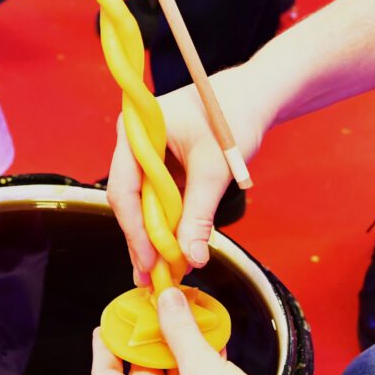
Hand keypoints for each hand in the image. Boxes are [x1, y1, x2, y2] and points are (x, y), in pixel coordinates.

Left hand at [91, 287, 291, 374]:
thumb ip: (179, 329)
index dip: (104, 349)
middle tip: (154, 313)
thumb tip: (166, 300)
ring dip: (175, 351)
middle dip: (148, 342)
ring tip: (185, 321)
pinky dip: (191, 367)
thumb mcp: (201, 366)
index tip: (107, 325)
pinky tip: (208, 342)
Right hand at [106, 69, 266, 282]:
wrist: (251, 98)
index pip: (123, 189)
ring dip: (152, 237)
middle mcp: (133, 143)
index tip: (150, 260)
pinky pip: (155, 201)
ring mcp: (144, 156)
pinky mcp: (159, 167)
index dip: (134, 229)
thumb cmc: (233, 117)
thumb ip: (200, 214)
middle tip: (150, 277)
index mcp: (137, 131)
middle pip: (128, 201)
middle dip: (141, 240)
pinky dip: (165, 225)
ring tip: (161, 273)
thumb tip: (191, 258)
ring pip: (140, 205)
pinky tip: (171, 251)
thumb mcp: (215, 169)